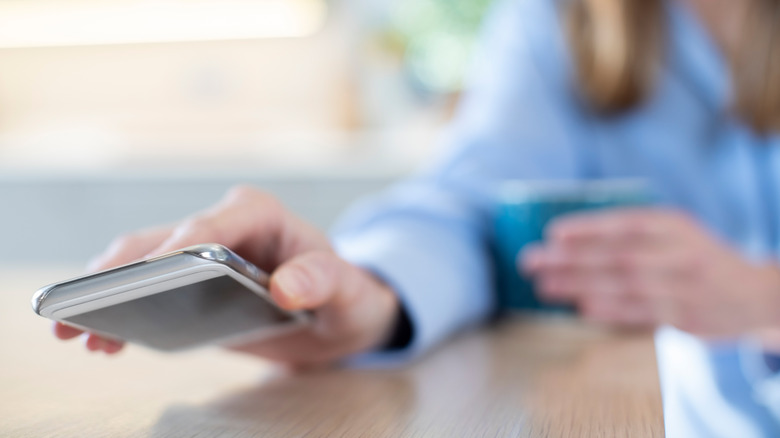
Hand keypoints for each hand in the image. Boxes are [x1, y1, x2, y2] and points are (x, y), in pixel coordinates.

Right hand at [54, 185, 399, 366]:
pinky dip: (121, 311)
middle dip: (121, 272)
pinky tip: (104, 339)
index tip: (148, 274)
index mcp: (260, 214)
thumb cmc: (345, 295)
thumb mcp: (346, 290)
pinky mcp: (190, 282)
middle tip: (83, 305)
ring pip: (142, 264)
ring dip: (107, 292)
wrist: (336, 316)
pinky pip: (146, 290)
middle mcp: (224, 226)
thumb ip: (324, 281)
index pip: (211, 224)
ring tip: (76, 329)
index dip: (177, 246)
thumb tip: (286, 286)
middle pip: (161, 241)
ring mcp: (202, 253)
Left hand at [520, 208, 779, 337]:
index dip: (587, 228)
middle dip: (568, 258)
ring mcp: (684, 286)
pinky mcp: (686, 317)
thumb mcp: (674, 232)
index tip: (551, 232)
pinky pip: (641, 313)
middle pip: (615, 255)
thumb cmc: (697, 258)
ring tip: (544, 285)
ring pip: (623, 285)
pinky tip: (581, 308)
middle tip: (530, 261)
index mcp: (673, 225)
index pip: (623, 223)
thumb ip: (633, 232)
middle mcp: (679, 252)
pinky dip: (610, 310)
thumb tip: (568, 238)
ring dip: (579, 285)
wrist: (755, 294)